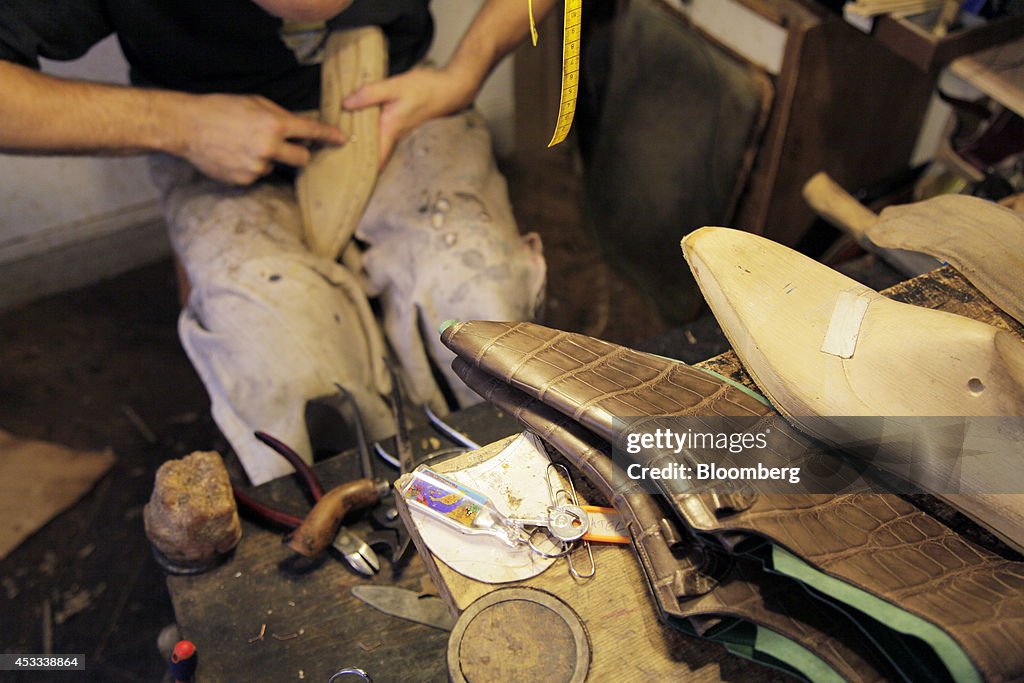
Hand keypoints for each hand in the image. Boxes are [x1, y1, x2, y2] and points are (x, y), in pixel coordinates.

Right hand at [181, 93, 345, 184]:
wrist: (187, 126)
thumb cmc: (221, 108)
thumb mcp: (255, 103)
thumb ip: (280, 115)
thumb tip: (301, 127)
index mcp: (274, 124)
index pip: (311, 131)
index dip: (329, 135)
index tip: (342, 139)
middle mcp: (269, 148)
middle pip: (302, 158)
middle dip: (299, 152)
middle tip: (285, 145)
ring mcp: (257, 166)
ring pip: (276, 166)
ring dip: (268, 158)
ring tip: (243, 145)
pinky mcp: (245, 180)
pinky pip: (258, 175)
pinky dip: (251, 167)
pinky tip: (235, 155)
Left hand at [343, 66, 476, 166]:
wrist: (453, 88)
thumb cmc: (427, 88)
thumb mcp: (397, 86)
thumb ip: (371, 94)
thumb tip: (346, 103)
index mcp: (390, 129)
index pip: (375, 160)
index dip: (360, 172)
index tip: (344, 177)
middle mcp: (395, 134)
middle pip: (374, 155)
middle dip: (356, 161)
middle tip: (336, 164)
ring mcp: (400, 130)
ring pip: (378, 145)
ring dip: (363, 148)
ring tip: (342, 148)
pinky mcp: (403, 122)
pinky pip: (383, 134)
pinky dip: (371, 135)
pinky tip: (360, 127)